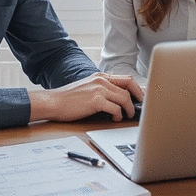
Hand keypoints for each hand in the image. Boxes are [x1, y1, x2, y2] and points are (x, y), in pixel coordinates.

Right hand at [28, 72, 144, 122]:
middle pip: (130, 85)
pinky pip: (115, 108)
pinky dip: (118, 115)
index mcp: (101, 77)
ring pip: (125, 98)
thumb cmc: (69, 99)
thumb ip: (103, 89)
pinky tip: (114, 119)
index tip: (142, 98)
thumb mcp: (88, 88)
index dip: (137, 89)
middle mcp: (102, 80)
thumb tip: (119, 99)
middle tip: (141, 108)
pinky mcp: (95, 100)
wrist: (53, 102)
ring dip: (128, 109)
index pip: (127, 79)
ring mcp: (99, 89)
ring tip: (126, 116)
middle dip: (139, 97)